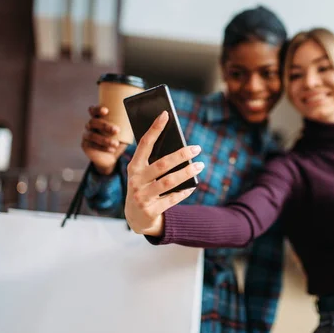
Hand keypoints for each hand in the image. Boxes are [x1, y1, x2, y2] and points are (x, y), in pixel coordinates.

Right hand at [81, 106, 126, 174]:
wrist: (110, 157)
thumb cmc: (119, 139)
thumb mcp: (124, 130)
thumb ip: (129, 123)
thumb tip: (147, 117)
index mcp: (98, 118)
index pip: (93, 110)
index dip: (97, 109)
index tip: (106, 111)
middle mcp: (90, 125)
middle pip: (93, 122)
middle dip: (105, 126)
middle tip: (117, 130)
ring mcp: (87, 135)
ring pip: (92, 135)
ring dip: (105, 139)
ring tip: (116, 144)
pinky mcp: (86, 146)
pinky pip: (92, 146)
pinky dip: (103, 148)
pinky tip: (111, 150)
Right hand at [124, 111, 203, 236]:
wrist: (136, 218)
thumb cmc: (144, 188)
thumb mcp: (143, 175)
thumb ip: (155, 162)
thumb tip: (181, 149)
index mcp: (133, 167)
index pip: (144, 144)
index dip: (155, 129)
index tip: (165, 114)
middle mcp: (135, 180)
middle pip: (162, 164)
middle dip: (181, 155)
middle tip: (197, 148)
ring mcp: (142, 196)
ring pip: (169, 181)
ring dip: (187, 172)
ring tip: (200, 165)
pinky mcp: (150, 210)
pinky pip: (172, 198)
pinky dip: (185, 191)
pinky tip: (194, 185)